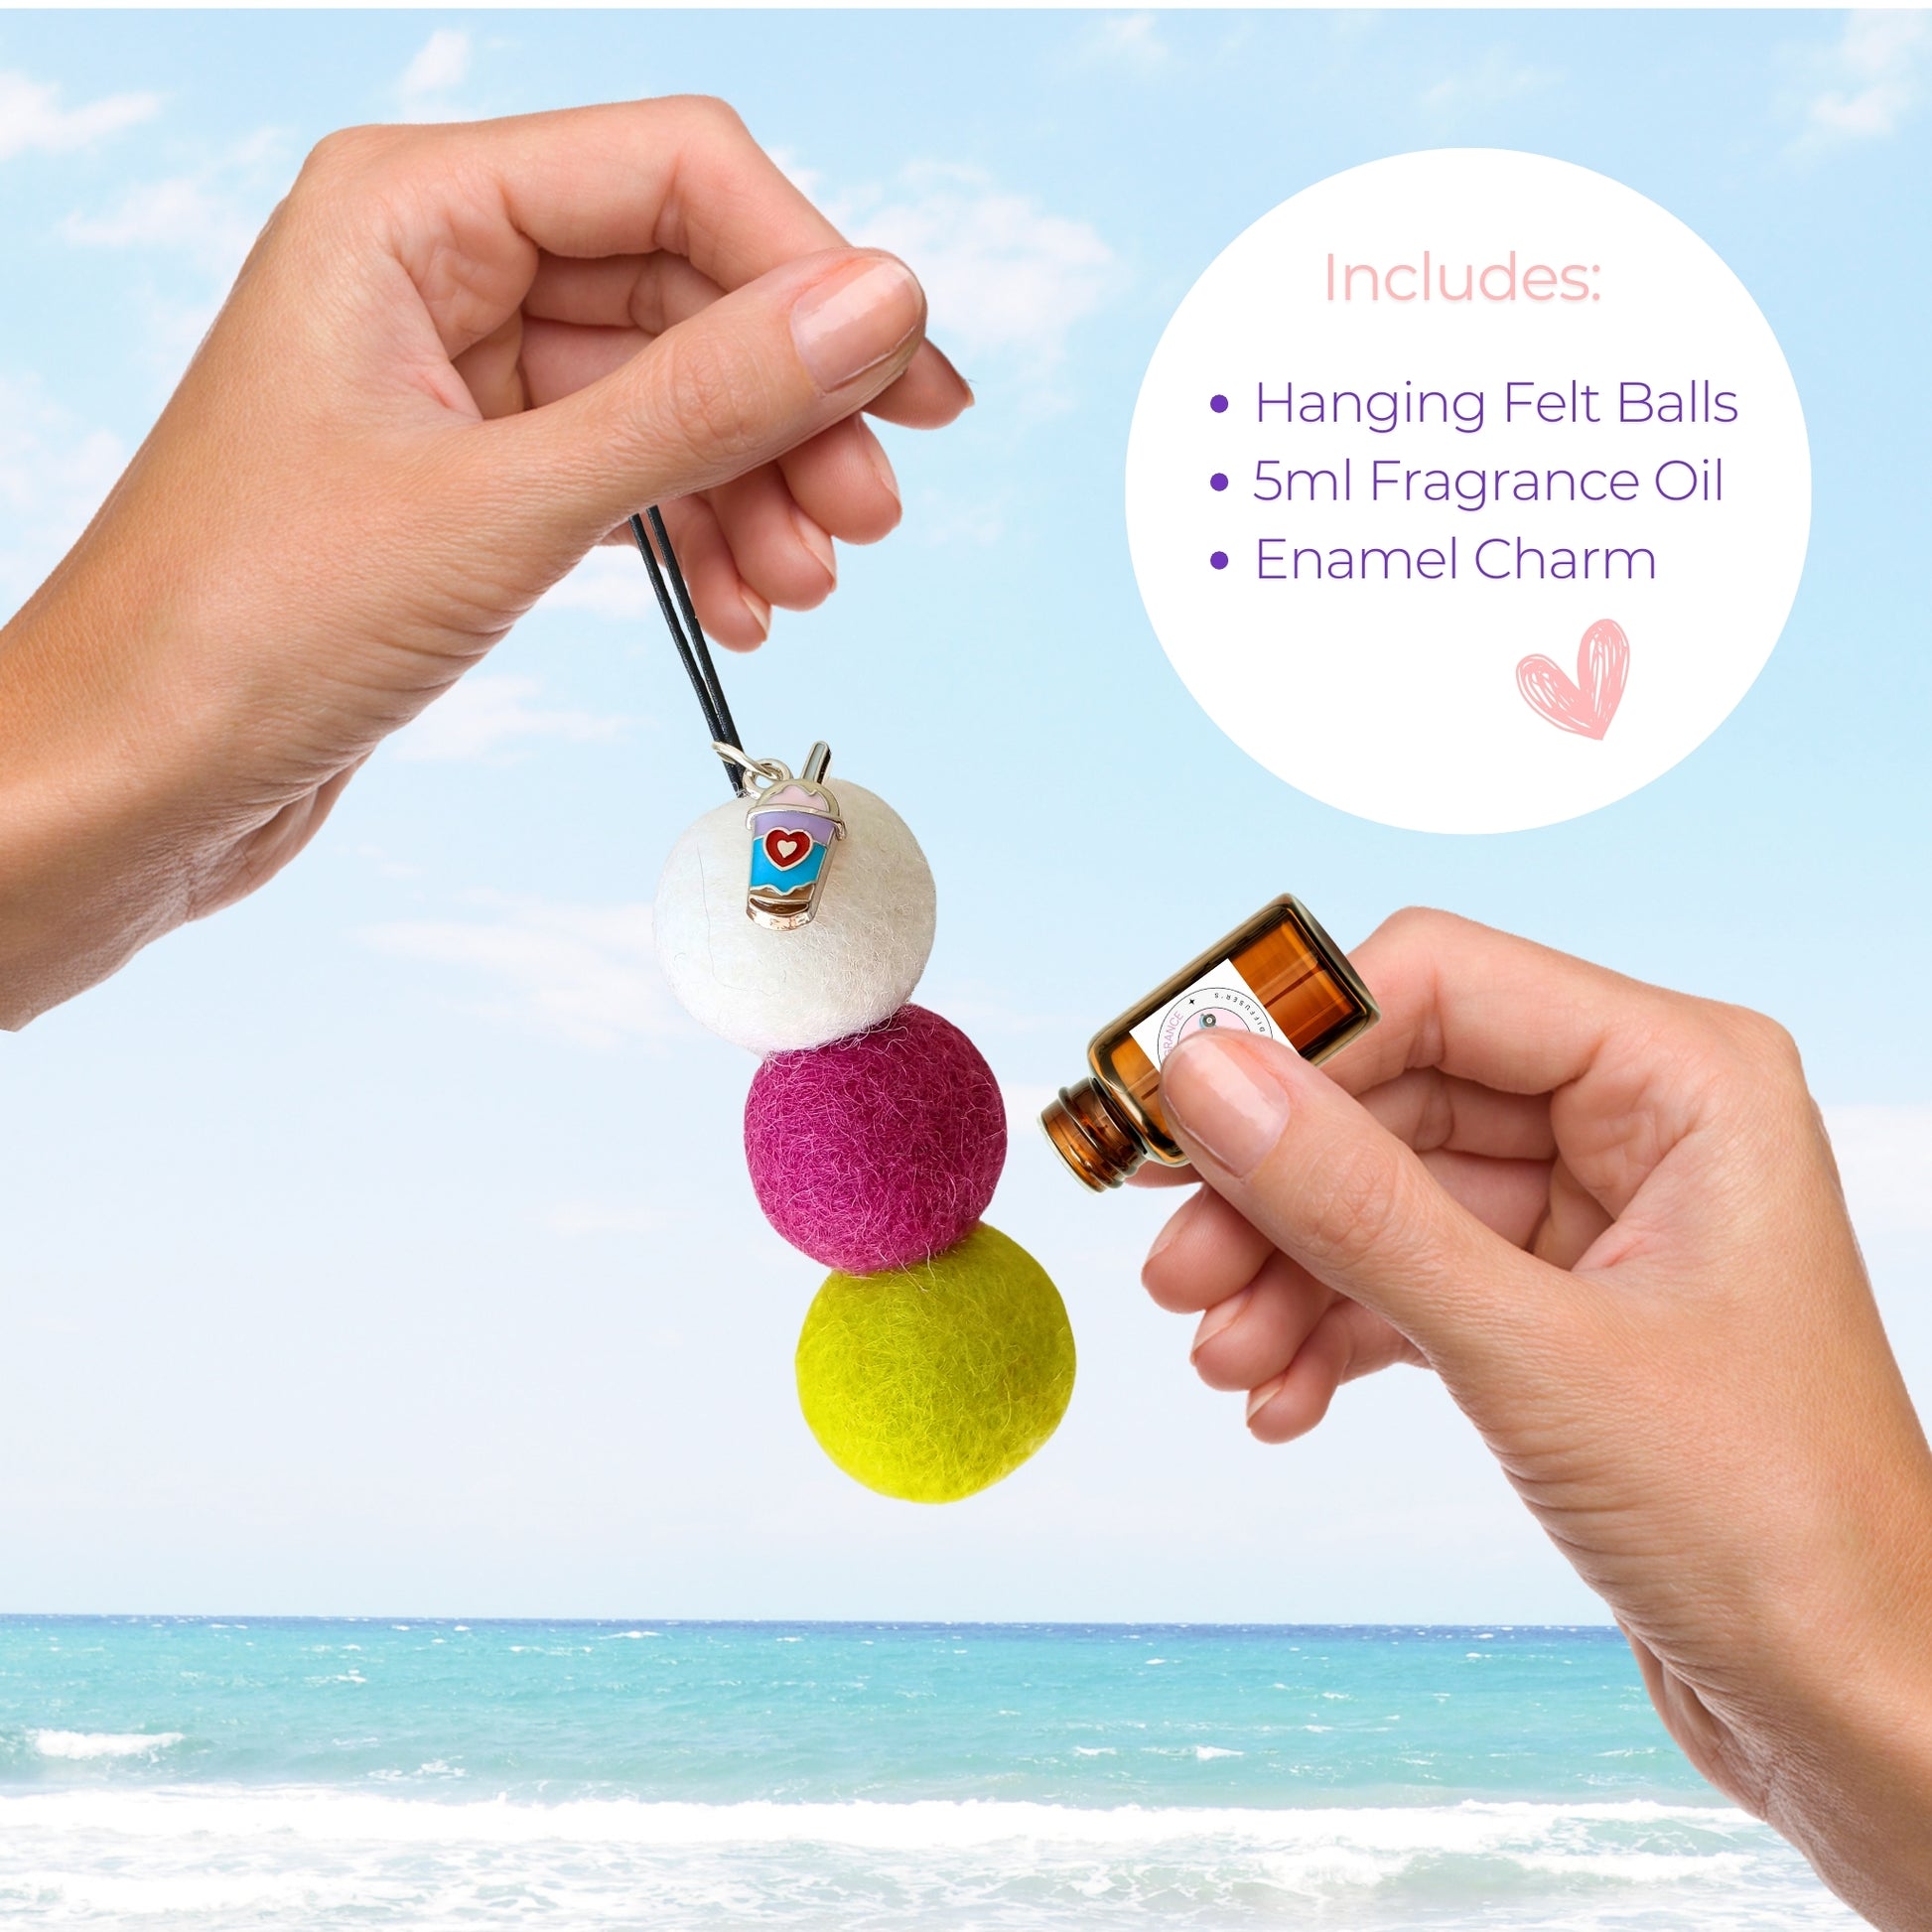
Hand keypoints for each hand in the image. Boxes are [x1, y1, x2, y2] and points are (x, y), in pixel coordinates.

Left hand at [0, 97, 968, 1025]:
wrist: (133, 784)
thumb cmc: (246, 629)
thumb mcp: (505, 507)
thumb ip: (704, 401)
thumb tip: (880, 307)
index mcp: (410, 209)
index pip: (674, 172)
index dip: (810, 271)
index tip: (907, 390)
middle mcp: (434, 267)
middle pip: (687, 284)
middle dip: (792, 403)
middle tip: (870, 513)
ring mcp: (455, 375)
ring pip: (669, 389)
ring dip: (757, 482)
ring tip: (807, 584)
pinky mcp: (472, 476)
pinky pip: (628, 470)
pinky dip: (697, 532)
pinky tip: (742, 605)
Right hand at [1141, 908, 1931, 1925]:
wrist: (1850, 1714)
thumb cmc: (1774, 1532)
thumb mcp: (1530, 1352)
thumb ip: (1355, 1205)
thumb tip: (1206, 1077)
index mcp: (1681, 1077)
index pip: (1439, 982)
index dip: (1293, 1038)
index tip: (1172, 1110)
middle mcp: (1638, 1122)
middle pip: (1392, 1090)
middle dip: (1274, 1184)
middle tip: (1172, 1262)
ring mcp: (1593, 1216)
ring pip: (1383, 1192)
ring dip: (1286, 1269)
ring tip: (1218, 1354)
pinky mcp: (1553, 1308)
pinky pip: (1404, 1276)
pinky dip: (1331, 1328)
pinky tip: (1280, 1397)